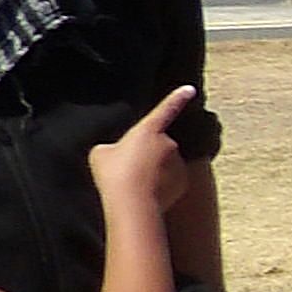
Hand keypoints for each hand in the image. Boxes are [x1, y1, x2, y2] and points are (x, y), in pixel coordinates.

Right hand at [91, 87, 197, 224]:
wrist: (132, 203)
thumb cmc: (114, 173)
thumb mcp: (101, 154)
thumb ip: (112, 147)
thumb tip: (116, 153)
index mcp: (149, 129)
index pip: (166, 109)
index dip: (177, 98)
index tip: (190, 89)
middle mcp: (169, 142)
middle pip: (158, 146)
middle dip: (147, 155)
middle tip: (128, 170)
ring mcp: (178, 163)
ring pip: (165, 165)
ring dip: (153, 172)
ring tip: (134, 183)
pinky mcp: (183, 183)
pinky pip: (171, 181)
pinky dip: (161, 186)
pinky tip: (145, 194)